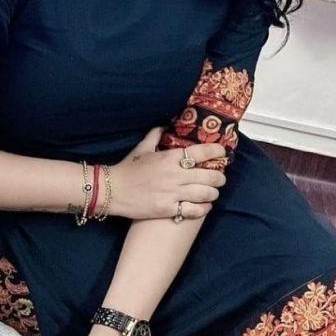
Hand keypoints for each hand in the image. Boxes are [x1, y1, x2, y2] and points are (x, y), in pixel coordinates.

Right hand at [110, 126, 226, 220]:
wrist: (112, 190)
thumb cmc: (128, 168)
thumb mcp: (142, 148)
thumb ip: (155, 135)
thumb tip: (164, 125)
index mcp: (169, 158)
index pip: (201, 152)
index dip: (216, 152)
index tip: (223, 153)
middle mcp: (174, 175)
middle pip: (208, 175)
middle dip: (219, 177)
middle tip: (220, 178)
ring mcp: (172, 193)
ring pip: (204, 193)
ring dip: (213, 193)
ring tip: (213, 193)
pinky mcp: (168, 209)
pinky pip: (193, 210)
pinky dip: (203, 208)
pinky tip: (204, 206)